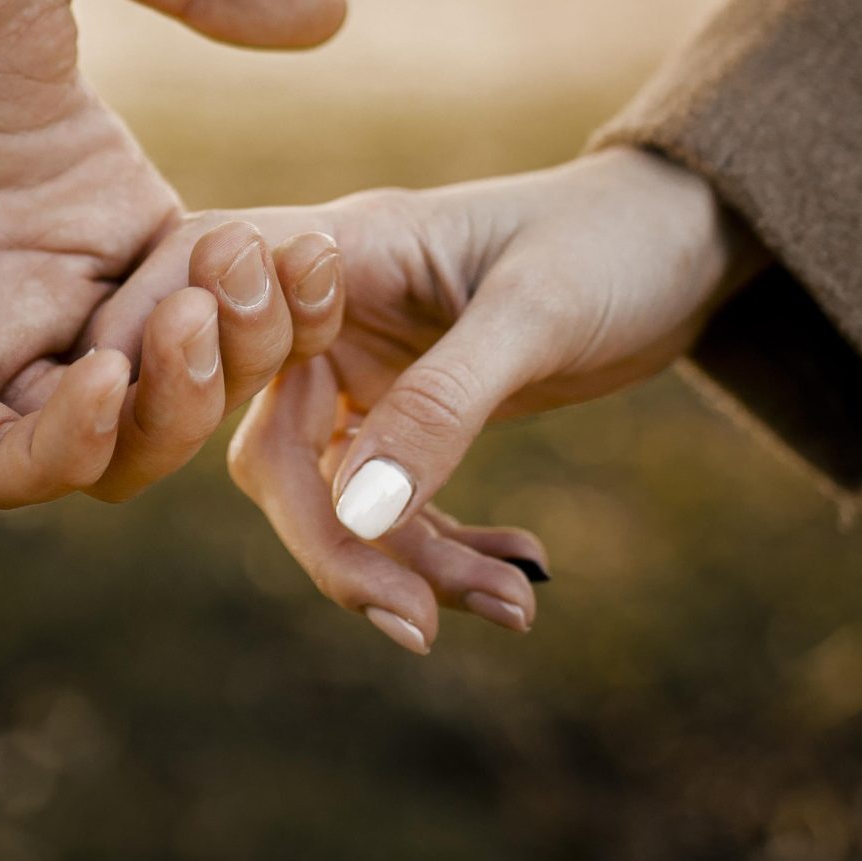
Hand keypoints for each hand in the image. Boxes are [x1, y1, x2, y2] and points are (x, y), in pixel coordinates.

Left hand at [0, 0, 346, 504]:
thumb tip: (333, 13)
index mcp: (93, 187)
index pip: (224, 296)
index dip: (276, 296)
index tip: (293, 247)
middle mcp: (40, 273)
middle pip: (184, 388)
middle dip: (240, 357)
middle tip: (227, 282)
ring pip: (106, 451)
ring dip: (170, 415)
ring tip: (175, 325)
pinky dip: (63, 454)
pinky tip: (98, 379)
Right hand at [93, 150, 759, 649]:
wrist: (689, 236)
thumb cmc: (617, 238)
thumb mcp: (539, 316)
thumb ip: (444, 404)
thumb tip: (357, 514)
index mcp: (337, 252)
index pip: (211, 326)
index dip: (174, 399)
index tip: (172, 473)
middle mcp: (330, 311)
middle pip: (275, 451)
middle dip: (340, 548)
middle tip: (417, 624)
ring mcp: (366, 367)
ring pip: (338, 500)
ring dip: (411, 566)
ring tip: (516, 605)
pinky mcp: (408, 413)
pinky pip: (392, 509)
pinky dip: (444, 554)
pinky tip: (523, 567)